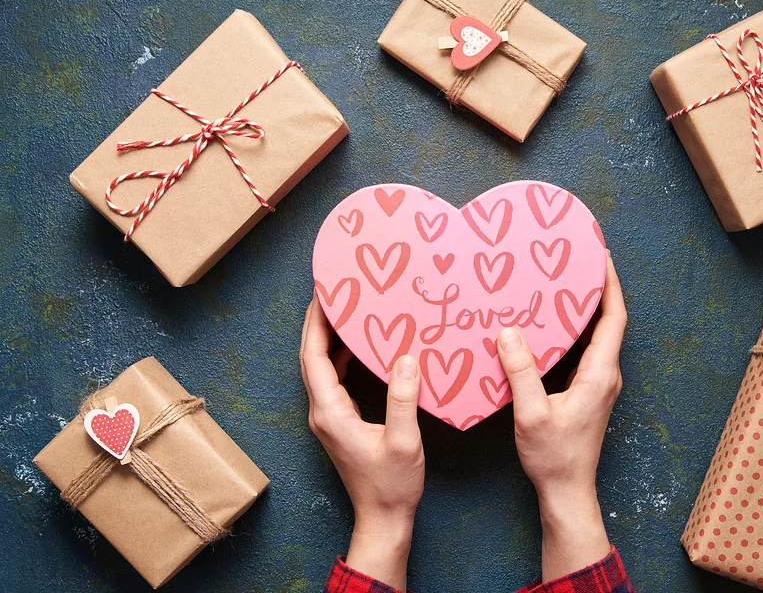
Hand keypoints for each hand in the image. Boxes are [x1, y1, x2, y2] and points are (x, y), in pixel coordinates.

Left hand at [300, 295, 423, 590]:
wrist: (383, 518)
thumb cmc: (392, 485)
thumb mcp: (404, 441)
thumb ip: (403, 398)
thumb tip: (406, 357)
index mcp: (331, 411)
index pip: (314, 355)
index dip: (317, 321)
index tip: (325, 291)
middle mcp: (322, 410)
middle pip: (312, 356)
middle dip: (320, 321)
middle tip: (335, 289)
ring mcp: (328, 416)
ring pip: (320, 366)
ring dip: (329, 337)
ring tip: (347, 308)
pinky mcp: (339, 420)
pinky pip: (334, 378)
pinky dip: (342, 356)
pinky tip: (359, 344)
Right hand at [496, 253, 626, 581]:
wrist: (567, 490)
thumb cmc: (553, 457)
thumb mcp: (531, 414)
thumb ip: (521, 372)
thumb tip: (510, 332)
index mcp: (599, 374)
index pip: (613, 319)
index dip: (610, 285)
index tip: (601, 257)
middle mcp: (605, 374)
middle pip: (607, 322)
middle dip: (595, 289)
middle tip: (575, 261)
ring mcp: (597, 384)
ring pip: (595, 336)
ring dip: (583, 310)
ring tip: (560, 283)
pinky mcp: (586, 392)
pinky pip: (582, 352)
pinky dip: (571, 332)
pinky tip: (547, 325)